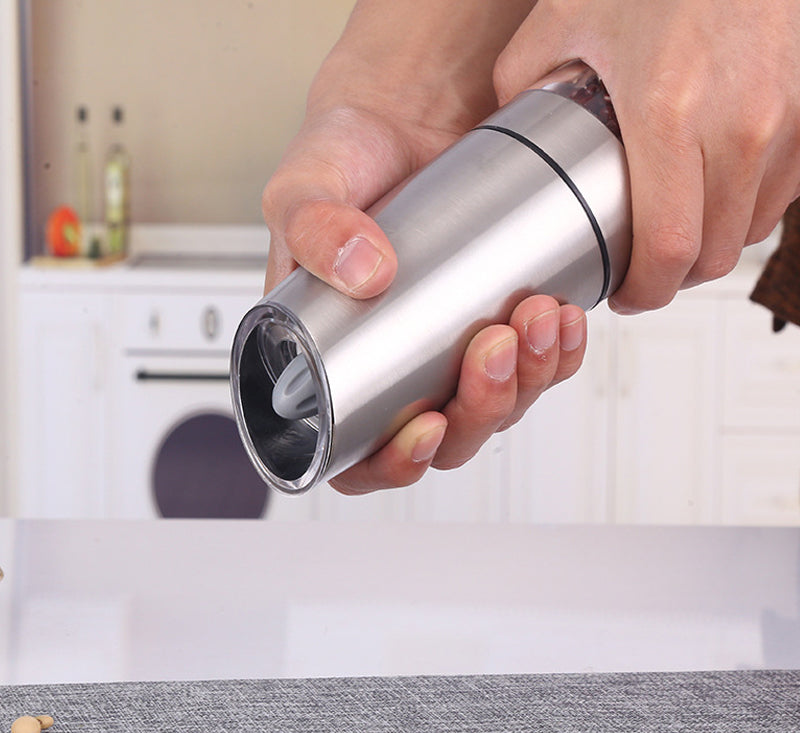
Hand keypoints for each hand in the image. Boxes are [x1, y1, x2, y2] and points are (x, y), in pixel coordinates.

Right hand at [261, 0, 586, 493]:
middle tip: (491, 347)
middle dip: (478, 411)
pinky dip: (558, 354)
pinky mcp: (495, 316)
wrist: (405, 108)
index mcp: (334, 360)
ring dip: (526, 383)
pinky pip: (536, 364)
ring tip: (534, 318)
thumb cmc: (343, 156)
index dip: (390, 465)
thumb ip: (312, 225)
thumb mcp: (303, 186)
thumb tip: (364, 273)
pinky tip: (563, 316)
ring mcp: (449, 346)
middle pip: (443, 439)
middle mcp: (395, 364)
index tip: (424, 429)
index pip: (354, 453)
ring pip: (496, 409)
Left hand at [494, 0, 799, 312]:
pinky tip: (713, 199)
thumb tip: (506, 126)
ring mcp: (787, 116)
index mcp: (667, 110)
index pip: (667, 247)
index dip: (645, 290)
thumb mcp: (564, 15)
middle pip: (712, 254)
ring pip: (749, 230)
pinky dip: (745, 211)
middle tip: (642, 273)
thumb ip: (524, 79)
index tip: (623, 293)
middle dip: (673, 280)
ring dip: (709, 248)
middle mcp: (739, 122)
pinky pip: (780, 194)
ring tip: (674, 238)